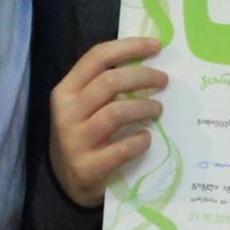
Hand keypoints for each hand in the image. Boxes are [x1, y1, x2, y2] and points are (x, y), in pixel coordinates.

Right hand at [49, 37, 167, 207]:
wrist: (67, 183)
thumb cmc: (84, 135)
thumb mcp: (83, 106)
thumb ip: (104, 86)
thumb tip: (149, 61)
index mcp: (65, 90)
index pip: (97, 57)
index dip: (128, 47)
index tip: (156, 46)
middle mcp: (66, 112)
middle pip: (110, 81)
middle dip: (144, 76)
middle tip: (164, 80)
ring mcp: (74, 140)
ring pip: (117, 112)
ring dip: (145, 107)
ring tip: (158, 109)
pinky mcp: (87, 167)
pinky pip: (121, 148)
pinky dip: (139, 141)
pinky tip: (147, 139)